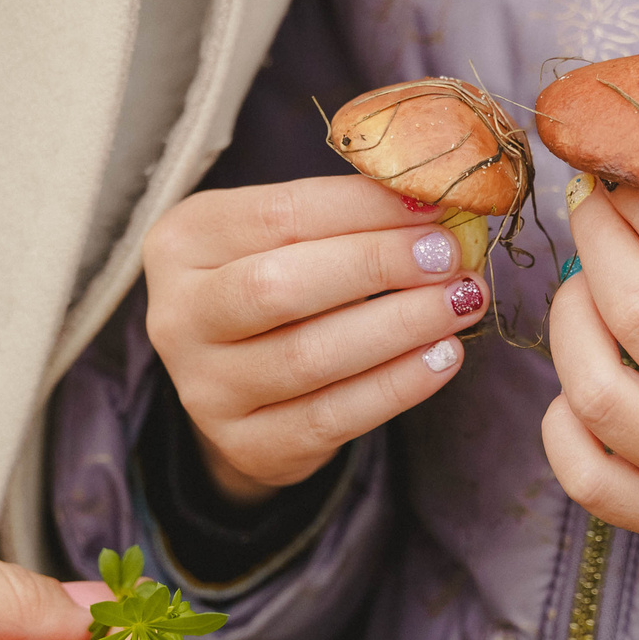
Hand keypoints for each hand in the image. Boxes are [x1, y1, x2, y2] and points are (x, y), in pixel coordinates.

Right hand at [142, 175, 488, 504]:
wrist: (241, 381)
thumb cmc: (278, 281)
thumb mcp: (287, 235)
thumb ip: (346, 215)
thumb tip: (435, 195)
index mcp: (183, 241)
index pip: (278, 214)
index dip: (362, 207)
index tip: (434, 203)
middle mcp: (177, 316)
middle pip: (279, 287)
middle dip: (376, 266)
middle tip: (450, 255)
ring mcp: (205, 390)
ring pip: (308, 357)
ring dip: (399, 326)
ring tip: (461, 301)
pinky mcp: (247, 445)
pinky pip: (331, 417)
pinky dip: (397, 385)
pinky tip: (443, 356)